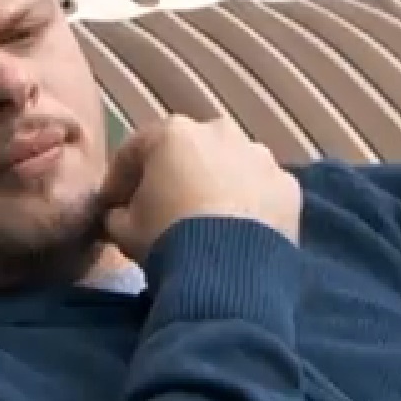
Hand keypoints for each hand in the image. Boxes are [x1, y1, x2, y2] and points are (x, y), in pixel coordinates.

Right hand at [98, 115, 301, 262]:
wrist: (229, 268)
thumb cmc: (167, 237)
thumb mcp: (123, 230)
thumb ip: (116, 214)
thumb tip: (119, 214)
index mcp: (173, 133)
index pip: (135, 151)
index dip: (120, 180)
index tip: (113, 206)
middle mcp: (219, 132)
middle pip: (188, 152)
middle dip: (175, 176)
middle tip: (164, 210)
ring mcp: (259, 156)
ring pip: (230, 167)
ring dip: (216, 186)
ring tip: (208, 222)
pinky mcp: (288, 186)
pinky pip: (260, 191)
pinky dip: (249, 205)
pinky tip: (239, 232)